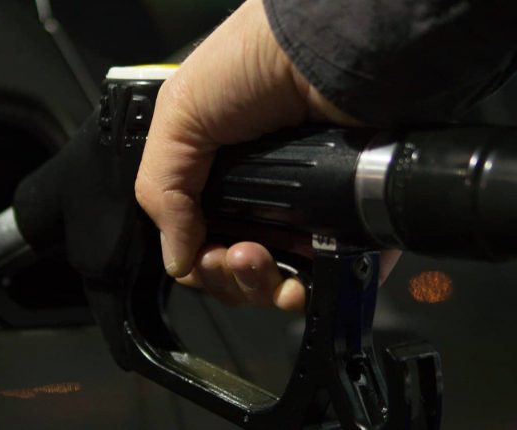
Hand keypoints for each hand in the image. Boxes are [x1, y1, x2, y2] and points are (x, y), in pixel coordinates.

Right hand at [135, 0, 397, 309]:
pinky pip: (334, 278)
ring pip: (283, 283)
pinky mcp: (353, 223)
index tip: (202, 256)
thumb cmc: (257, 62)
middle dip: (229, 277)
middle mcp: (268, 195)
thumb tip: (177, 261)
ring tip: (260, 259)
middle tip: (235, 255)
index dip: (199, 261)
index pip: (203, 239)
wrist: (333, 51)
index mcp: (223, 173)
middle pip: (240, 271)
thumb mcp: (181, 113)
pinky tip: (301, 282)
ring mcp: (312, 211)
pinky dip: (314, 294)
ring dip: (262, 288)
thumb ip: (162, 189)